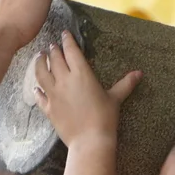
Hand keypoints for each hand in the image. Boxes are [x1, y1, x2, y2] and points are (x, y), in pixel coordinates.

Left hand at [33, 31, 141, 145]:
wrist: (90, 140)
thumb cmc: (105, 119)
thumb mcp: (115, 99)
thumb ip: (125, 84)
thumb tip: (139, 73)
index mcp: (82, 74)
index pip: (71, 51)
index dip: (67, 40)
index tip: (65, 34)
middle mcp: (64, 80)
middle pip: (54, 59)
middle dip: (53, 50)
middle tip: (52, 46)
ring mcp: (54, 94)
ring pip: (41, 73)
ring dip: (39, 63)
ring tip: (39, 57)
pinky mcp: (48, 108)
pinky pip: (38, 96)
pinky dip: (36, 90)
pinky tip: (35, 88)